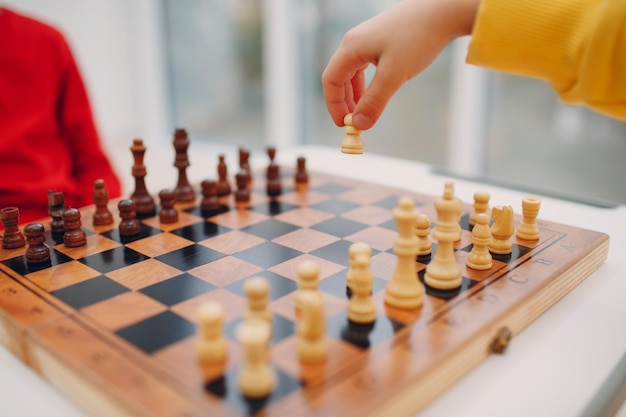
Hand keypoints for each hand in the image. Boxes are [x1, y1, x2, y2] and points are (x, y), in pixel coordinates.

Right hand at [322, 0, 479, 129]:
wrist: (444, 11)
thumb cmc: (418, 37)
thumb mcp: (394, 75)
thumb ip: (374, 101)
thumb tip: (359, 124)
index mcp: (352, 47)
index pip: (331, 81)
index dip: (334, 106)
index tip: (345, 124)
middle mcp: (355, 41)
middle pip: (339, 77)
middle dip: (345, 103)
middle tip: (356, 123)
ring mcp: (368, 39)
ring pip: (352, 73)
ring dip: (356, 95)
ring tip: (365, 112)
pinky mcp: (381, 40)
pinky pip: (364, 66)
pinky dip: (367, 84)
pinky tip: (376, 94)